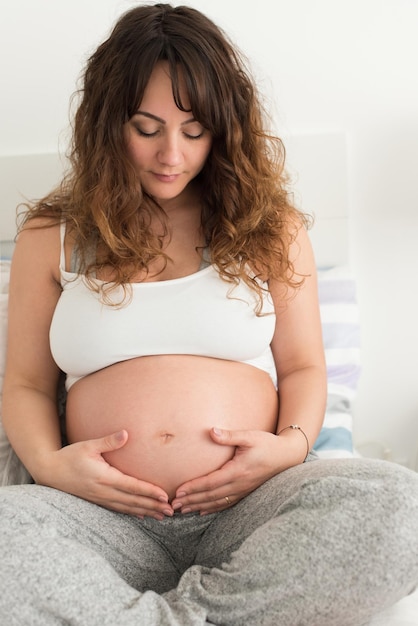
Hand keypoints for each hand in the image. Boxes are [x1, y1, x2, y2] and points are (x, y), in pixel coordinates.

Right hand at [35, 430, 173, 519]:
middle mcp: (104, 491)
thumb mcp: (88, 445)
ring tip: (162, 516)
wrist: (50, 471)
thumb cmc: (70, 456)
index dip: (149, 492)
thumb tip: (126, 433)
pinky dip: (132, 512)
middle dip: (153, 506)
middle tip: (172, 511)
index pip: (132, 486)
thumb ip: (108, 441)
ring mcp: (100, 498)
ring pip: (127, 507)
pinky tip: (142, 515)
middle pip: (133, 501)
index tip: (164, 496)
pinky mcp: (97, 500)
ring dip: (146, 511)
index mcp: (104, 477)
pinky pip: (118, 509)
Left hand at [171, 427, 293, 514]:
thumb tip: (211, 431)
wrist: (287, 456)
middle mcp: (239, 484)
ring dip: (198, 506)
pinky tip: (202, 511)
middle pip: (210, 496)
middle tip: (173, 505)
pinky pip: (226, 503)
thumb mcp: (250, 436)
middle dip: (191, 500)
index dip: (194, 488)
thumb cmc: (268, 444)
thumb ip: (229, 436)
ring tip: (182, 510)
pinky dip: (212, 508)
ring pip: (217, 502)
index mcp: (238, 471)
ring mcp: (243, 490)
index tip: (179, 491)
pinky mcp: (246, 492)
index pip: (211, 482)